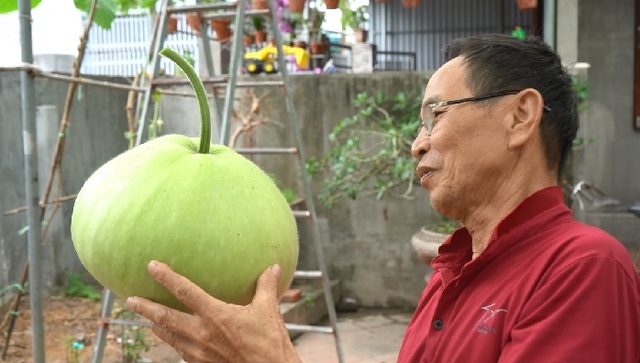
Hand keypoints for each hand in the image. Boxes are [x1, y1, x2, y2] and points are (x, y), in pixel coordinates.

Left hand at [126, 261, 300, 362]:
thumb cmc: (270, 343)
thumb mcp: (269, 311)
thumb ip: (266, 287)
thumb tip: (272, 267)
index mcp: (216, 315)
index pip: (185, 291)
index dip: (166, 277)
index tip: (151, 267)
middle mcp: (202, 333)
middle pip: (165, 317)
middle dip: (145, 308)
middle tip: (131, 300)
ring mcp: (199, 352)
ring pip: (169, 336)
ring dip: (156, 326)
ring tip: (147, 320)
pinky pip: (180, 351)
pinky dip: (172, 342)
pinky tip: (172, 339)